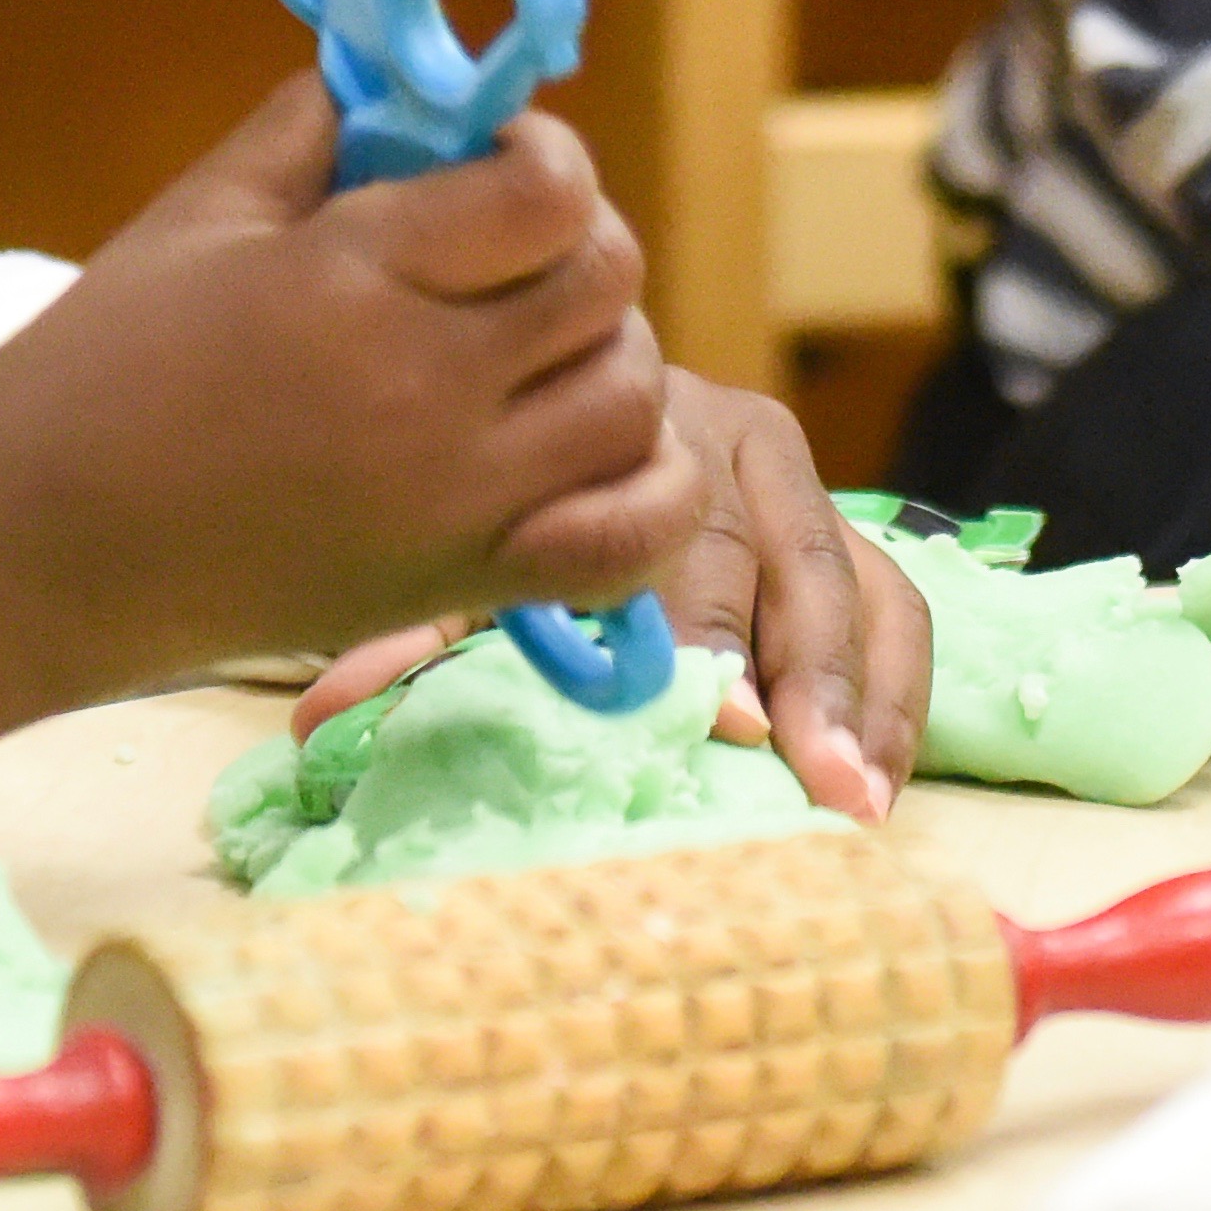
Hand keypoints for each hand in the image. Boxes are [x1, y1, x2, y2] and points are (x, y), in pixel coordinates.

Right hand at [0, 77, 703, 780]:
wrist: (32, 546)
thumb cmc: (97, 364)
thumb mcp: (199, 214)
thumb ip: (315, 127)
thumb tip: (407, 79)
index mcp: (355, 279)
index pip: (552, 192)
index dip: (541, 157)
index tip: (489, 164)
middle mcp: (425, 390)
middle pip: (609, 283)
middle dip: (574, 245)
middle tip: (508, 252)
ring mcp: (454, 500)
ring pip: (634, 401)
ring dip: (606, 355)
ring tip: (533, 348)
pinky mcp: (455, 586)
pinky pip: (624, 545)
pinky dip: (642, 493)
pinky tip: (592, 451)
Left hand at [288, 391, 933, 816]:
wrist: (570, 409)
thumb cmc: (513, 507)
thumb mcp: (465, 560)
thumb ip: (406, 635)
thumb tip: (313, 719)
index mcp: (633, 433)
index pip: (678, 533)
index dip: (702, 629)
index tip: (714, 712)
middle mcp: (733, 443)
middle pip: (783, 555)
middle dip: (801, 674)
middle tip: (808, 772)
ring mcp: (803, 489)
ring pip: (858, 582)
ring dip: (864, 698)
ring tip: (859, 800)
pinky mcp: (851, 537)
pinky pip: (897, 608)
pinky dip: (897, 696)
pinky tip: (882, 783)